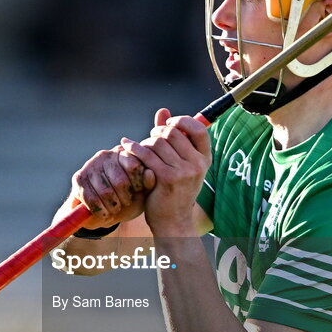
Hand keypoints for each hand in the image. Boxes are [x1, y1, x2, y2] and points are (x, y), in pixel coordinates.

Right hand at [70, 143, 155, 227]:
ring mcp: (90, 165)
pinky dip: (100, 211)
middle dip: (125, 198)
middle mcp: (106, 155)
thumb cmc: (127, 199)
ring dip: (113, 206)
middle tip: (125, 203)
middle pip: (120, 181)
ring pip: (105, 192)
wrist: (103, 212)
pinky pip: (92, 199)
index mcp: (124, 154)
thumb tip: (150, 173)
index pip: (134, 165)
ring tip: (116, 208)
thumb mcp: (142, 192)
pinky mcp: (78, 178)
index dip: (137, 183)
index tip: (138, 192)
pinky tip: (105, 213)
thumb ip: (149, 182)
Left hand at [120, 108, 210, 233]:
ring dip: (146, 143)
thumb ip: (172, 137)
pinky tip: (126, 145)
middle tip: (150, 139)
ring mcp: (184, 172)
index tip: (169, 124)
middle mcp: (198, 164)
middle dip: (158, 132)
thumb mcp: (180, 164)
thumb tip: (163, 110)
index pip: (199, 129)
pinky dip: (134, 148)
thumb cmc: (174, 191)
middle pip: (173, 132)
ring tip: (142, 149)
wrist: (173, 221)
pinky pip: (147, 155)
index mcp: (205, 158)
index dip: (182, 121)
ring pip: (158, 142)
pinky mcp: (167, 178)